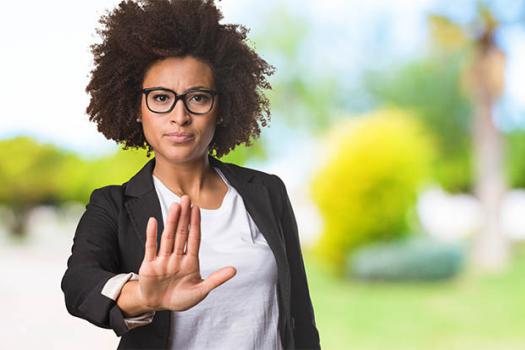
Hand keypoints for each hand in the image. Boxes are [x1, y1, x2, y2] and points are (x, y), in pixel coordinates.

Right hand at [137, 195, 236, 311]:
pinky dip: (151, 234)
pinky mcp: (149, 265)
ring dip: (171, 222)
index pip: (194, 238)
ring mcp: (163, 260)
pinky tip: (153, 221)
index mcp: (190, 262)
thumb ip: (216, 280)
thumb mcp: (200, 291)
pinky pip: (151, 247)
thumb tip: (234, 269)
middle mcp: (176, 257)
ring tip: (175, 206)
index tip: (197, 208)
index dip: (195, 224)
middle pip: (181, 234)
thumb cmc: (180, 298)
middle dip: (184, 217)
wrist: (158, 306)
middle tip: (186, 198)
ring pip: (168, 237)